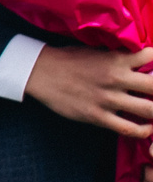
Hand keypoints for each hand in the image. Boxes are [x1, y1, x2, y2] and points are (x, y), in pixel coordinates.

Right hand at [23, 45, 152, 138]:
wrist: (40, 72)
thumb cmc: (68, 60)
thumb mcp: (97, 50)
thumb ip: (120, 57)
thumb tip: (142, 62)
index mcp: (117, 59)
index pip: (152, 57)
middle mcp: (116, 78)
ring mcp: (108, 99)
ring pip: (149, 110)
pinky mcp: (98, 116)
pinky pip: (129, 128)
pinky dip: (144, 131)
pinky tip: (147, 128)